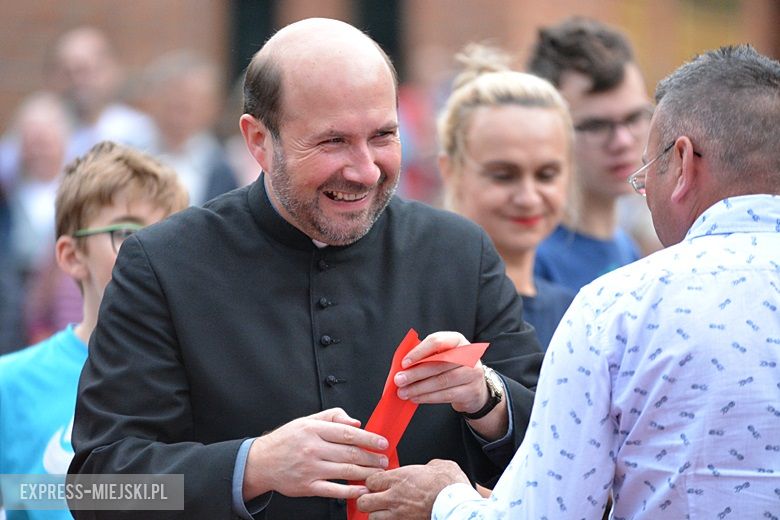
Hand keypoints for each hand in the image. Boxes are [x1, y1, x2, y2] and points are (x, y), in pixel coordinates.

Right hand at [242, 408, 388, 500]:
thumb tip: (355, 422)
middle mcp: (313, 449)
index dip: (369, 438)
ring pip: (345, 471)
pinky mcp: (307, 486)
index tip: (382, 442)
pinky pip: (333, 490)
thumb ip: (332, 417)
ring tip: (378, 472)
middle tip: (383, 459)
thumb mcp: (306, 421)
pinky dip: (350, 491)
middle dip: (371, 457)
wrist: (261, 462)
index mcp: (314, 430)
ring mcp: (310, 469)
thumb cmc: (285, 440)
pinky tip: (362, 489)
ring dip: (366, 472)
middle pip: (350, 453)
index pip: (348, 433)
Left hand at [357, 459, 469, 518]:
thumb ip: (424, 467)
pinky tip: (395, 518)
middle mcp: (394, 496)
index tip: (377, 483)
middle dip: (366, 500)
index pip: (370, 481)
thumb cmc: (449, 483)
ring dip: (376, 514)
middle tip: (373, 498)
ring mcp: (399, 514)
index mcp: (399, 478)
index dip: (372, 482)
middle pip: (364, 501)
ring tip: (383, 511)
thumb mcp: (436, 465)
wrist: (457, 502)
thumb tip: (427, 467)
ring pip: (373, 517)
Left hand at [393, 331, 486, 413]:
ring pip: (441, 381)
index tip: (404, 363)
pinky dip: (428, 397)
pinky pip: (446, 395)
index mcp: (457, 340)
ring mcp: (472, 373)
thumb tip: (402, 367)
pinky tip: (416, 398)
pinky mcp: (471, 390)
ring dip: (419, 388)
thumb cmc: (451, 367)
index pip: (436, 342)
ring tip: (403, 392)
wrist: (474, 386)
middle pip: (438, 363)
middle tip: (399, 380)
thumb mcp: (441, 355)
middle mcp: (468, 354)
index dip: (419, 352)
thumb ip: (424, 356)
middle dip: (415, 373)